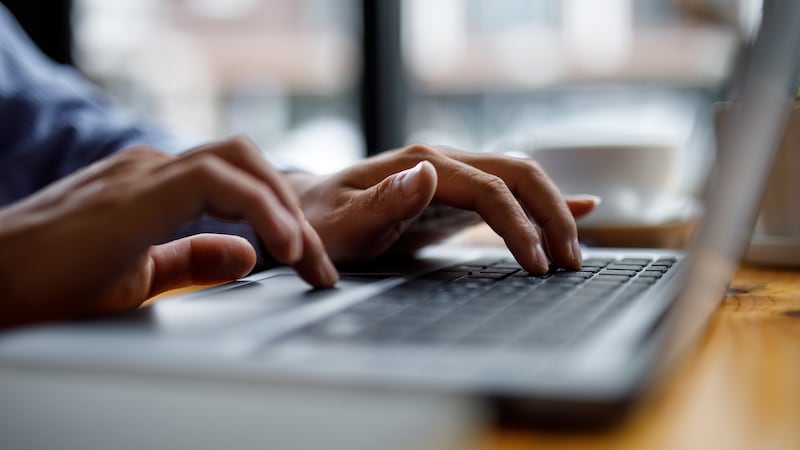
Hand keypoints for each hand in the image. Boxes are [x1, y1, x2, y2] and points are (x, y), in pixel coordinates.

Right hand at [0, 137, 337, 326]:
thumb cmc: (50, 283)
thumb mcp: (139, 276)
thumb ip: (192, 260)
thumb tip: (246, 254)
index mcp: (157, 185)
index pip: (241, 180)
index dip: (284, 217)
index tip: (311, 264)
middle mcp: (154, 169)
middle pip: (249, 163)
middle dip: (296, 211)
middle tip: (321, 266)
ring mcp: (143, 173)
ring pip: (240, 160)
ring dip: (286, 207)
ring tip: (308, 256)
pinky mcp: (135, 191)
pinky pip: (216, 179)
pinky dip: (261, 207)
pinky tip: (281, 245)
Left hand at [287, 144, 597, 273]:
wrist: (309, 211)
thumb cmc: (321, 222)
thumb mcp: (342, 222)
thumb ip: (384, 201)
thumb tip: (431, 173)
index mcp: (421, 164)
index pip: (489, 190)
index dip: (519, 226)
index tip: (535, 264)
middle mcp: (443, 161)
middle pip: (518, 175)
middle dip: (551, 215)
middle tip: (570, 262)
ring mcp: (453, 174)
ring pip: (520, 180)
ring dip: (553, 212)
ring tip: (573, 253)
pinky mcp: (457, 194)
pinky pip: (508, 191)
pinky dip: (543, 202)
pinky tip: (581, 207)